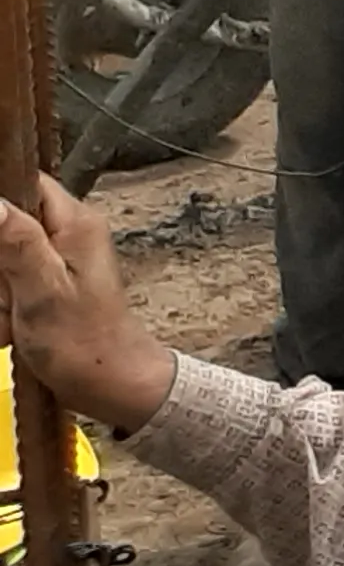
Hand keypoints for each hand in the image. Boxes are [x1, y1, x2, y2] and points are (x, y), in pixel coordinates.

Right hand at [0, 176, 175, 432]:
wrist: (111, 383)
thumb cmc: (84, 343)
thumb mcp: (42, 292)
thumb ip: (17, 244)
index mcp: (75, 223)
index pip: (25, 182)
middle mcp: (70, 233)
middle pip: (7, 225)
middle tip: (9, 298)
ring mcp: (60, 260)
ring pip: (4, 260)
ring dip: (0, 294)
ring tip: (14, 319)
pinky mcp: (51, 284)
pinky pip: (11, 286)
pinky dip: (6, 308)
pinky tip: (13, 330)